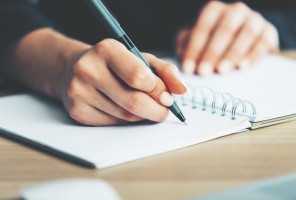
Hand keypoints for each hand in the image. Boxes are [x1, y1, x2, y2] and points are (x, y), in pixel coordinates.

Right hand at [60, 39, 185, 125]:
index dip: (158, 90)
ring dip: (141, 115)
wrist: (74, 69)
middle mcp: (88, 69)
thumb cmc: (114, 63)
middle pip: (133, 101)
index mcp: (107, 50)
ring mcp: (79, 92)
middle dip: (156, 110)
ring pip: (125, 116)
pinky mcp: (77, 111)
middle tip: (163, 110)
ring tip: (142, 105)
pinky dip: (125, 120)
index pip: (139, 77)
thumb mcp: (139, 58)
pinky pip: (113, 123)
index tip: (168, 97)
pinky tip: (123, 109)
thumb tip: (181, 90)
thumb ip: (164, 71)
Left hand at [177, 1, 278, 75]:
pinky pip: (262, 42)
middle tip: (204, 72)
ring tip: (222, 71)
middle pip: (225, 28)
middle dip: (212, 52)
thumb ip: (186, 46)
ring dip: (233, 53)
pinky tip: (242, 67)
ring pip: (246, 33)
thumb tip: (180, 62)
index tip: (188, 68)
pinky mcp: (268, 32)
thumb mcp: (196, 41)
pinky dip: (252, 55)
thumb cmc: (213, 41)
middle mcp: (235, 12)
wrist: (244, 39)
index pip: (203, 26)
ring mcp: (254, 20)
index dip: (194, 48)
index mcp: (214, 11)